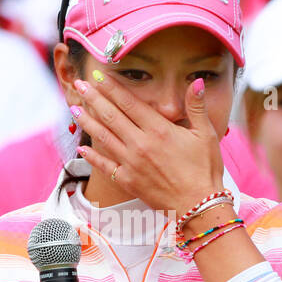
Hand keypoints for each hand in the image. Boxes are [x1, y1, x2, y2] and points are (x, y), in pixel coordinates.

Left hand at [72, 70, 223, 213]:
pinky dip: (92, 156)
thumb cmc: (205, 169)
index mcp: (159, 130)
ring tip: (75, 108)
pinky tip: (81, 147)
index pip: (129, 103)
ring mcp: (131, 163)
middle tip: (81, 84)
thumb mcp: (206, 134)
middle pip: (111, 116)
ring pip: (104, 137)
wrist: (199, 206)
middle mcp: (140, 144)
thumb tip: (195, 82)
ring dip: (88, 122)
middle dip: (94, 98)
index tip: (99, 75)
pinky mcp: (128, 181)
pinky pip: (105, 166)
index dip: (112, 87)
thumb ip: (196, 107)